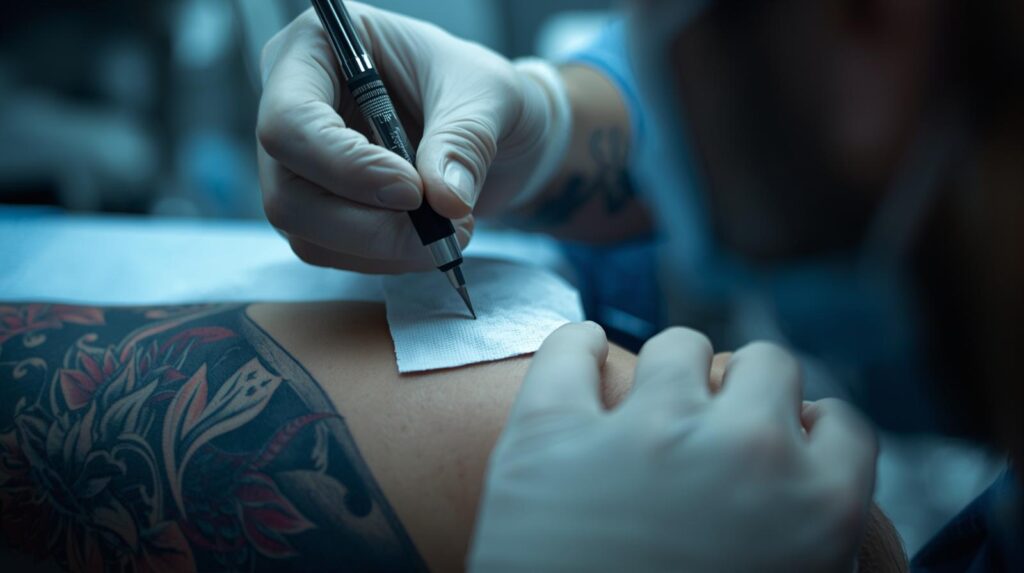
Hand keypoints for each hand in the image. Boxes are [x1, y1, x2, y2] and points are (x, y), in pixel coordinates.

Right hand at [257, 3, 566, 272]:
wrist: (497, 129)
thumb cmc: (481, 90)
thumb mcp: (489, 98)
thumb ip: (464, 142)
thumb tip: (444, 201)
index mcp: (316, 50)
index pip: (290, 121)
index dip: (346, 167)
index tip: (413, 191)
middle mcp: (291, 106)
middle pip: (286, 190)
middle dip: (366, 226)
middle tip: (439, 229)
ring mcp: (299, 164)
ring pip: (303, 231)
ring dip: (381, 248)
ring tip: (450, 230)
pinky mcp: (318, 208)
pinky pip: (330, 252)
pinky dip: (385, 258)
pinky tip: (428, 237)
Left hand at [470, 323, 877, 571]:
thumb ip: (813, 541)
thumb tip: (810, 501)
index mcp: (817, 508)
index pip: (842, 425)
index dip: (811, 429)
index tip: (786, 436)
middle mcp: (743, 451)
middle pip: (768, 363)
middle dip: (747, 388)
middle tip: (717, 418)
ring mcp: (644, 433)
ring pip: (679, 346)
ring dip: (672, 367)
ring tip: (652, 396)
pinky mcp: (550, 433)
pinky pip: (570, 349)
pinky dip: (576, 347)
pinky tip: (583, 355)